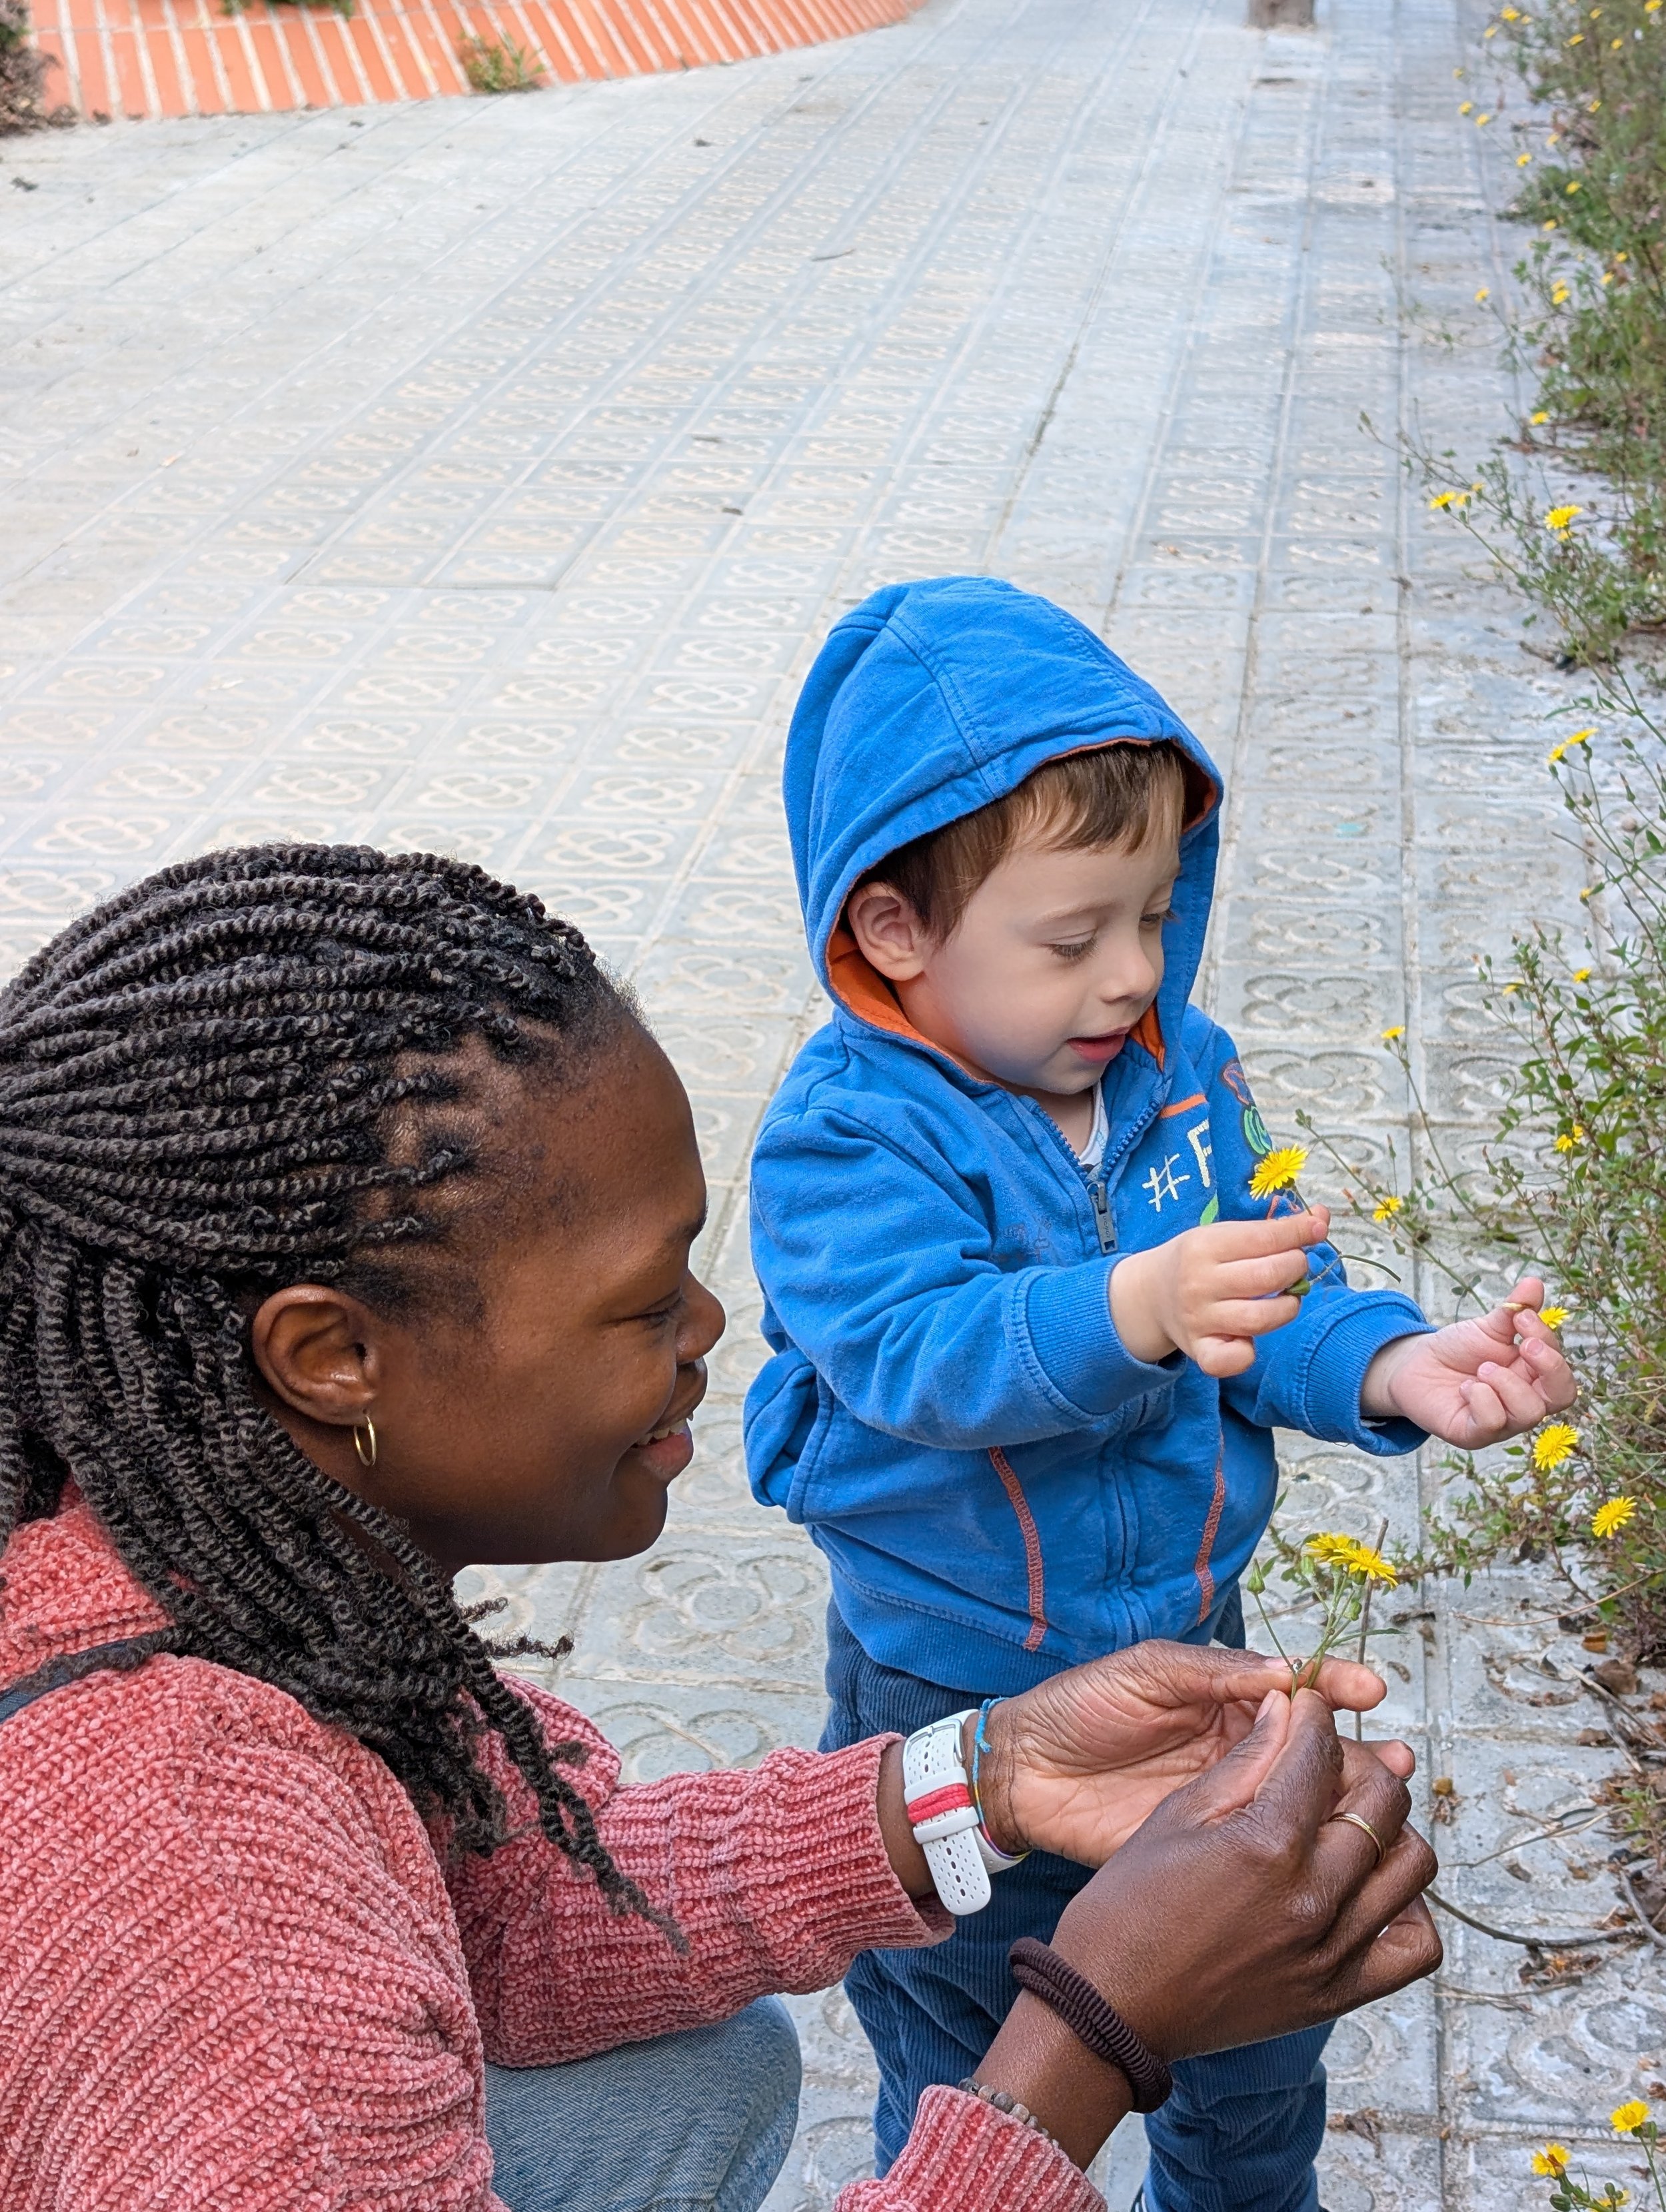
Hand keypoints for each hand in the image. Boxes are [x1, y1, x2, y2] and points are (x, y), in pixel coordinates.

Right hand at [973, 1689, 1439, 2167]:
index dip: (1315, 1715)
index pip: (1319, 1753)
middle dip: (1358, 1761)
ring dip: (1390, 1827)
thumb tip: (1285, 1708)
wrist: (1111, 2006)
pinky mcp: (1338, 1993)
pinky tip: (1369, 1885)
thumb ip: (1243, 1761)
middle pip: (1383, 1801)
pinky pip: (1415, 1947)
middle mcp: (1312, 1898)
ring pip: (1413, 1864)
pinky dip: (1407, 1908)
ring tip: (1351, 1819)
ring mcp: (1332, 1951)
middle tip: (1327, 1759)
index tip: (1308, 1706)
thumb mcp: (1176, 1816)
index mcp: (1265, 1845)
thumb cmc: (1127, 1908)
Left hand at [975, 1639, 1413, 1864]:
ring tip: (1384, 1804)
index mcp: (1227, 1699)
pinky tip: (1340, 1858)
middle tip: (1394, 1761)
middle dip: (1359, 1753)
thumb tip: (1287, 1674)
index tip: (1371, 1691)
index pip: (1299, 1692)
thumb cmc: (1080, 1705)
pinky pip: (1268, 1848)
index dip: (1337, 1689)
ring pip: (1303, 1803)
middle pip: (1316, 1753)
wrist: (1025, 1770)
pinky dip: (1307, 1852)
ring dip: (1344, 1805)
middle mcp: (1239, 1750)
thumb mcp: (1147, 1673)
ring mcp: (1230, 1802)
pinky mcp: (1212, 1846)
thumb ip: (1214, 1672)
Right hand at [1109, 1209, 1331, 1376]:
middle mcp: (1199, 1283)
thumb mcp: (1224, 1235)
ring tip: (1285, 1298)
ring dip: (1287, 1307)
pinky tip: (1251, 1339)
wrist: (1151, 1294)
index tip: (1316, 1228)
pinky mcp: (1200, 1350)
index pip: (1263, 1238)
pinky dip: (1247, 1354)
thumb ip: (1271, 1230)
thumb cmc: (1199, 1261)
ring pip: (1260, 1319)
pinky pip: (1230, 1361)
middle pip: (1267, 1277)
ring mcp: (1199, 1319)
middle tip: (1295, 1266)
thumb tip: (1321, 1217)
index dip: (1299, 1232)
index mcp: (1203, 1246)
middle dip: (1296, 1268)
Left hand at [1360, 1276, 1574, 1445]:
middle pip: (1561, 1396)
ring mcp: (1502, 1421)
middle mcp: (1525, 1401)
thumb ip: (1514, 1310)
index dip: (1549, 1343)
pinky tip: (1467, 1387)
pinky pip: (1492, 1424)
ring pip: (1529, 1413)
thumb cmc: (1458, 1349)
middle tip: (1524, 1345)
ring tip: (1483, 1368)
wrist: (1416, 1364)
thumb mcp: (1487, 1327)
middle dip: (1550, 1368)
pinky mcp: (1474, 1433)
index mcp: (1533, 1376)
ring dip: (1508, 1384)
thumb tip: (1535, 1282)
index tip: (1522, 1317)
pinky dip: (1484, 1401)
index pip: (1560, 1368)